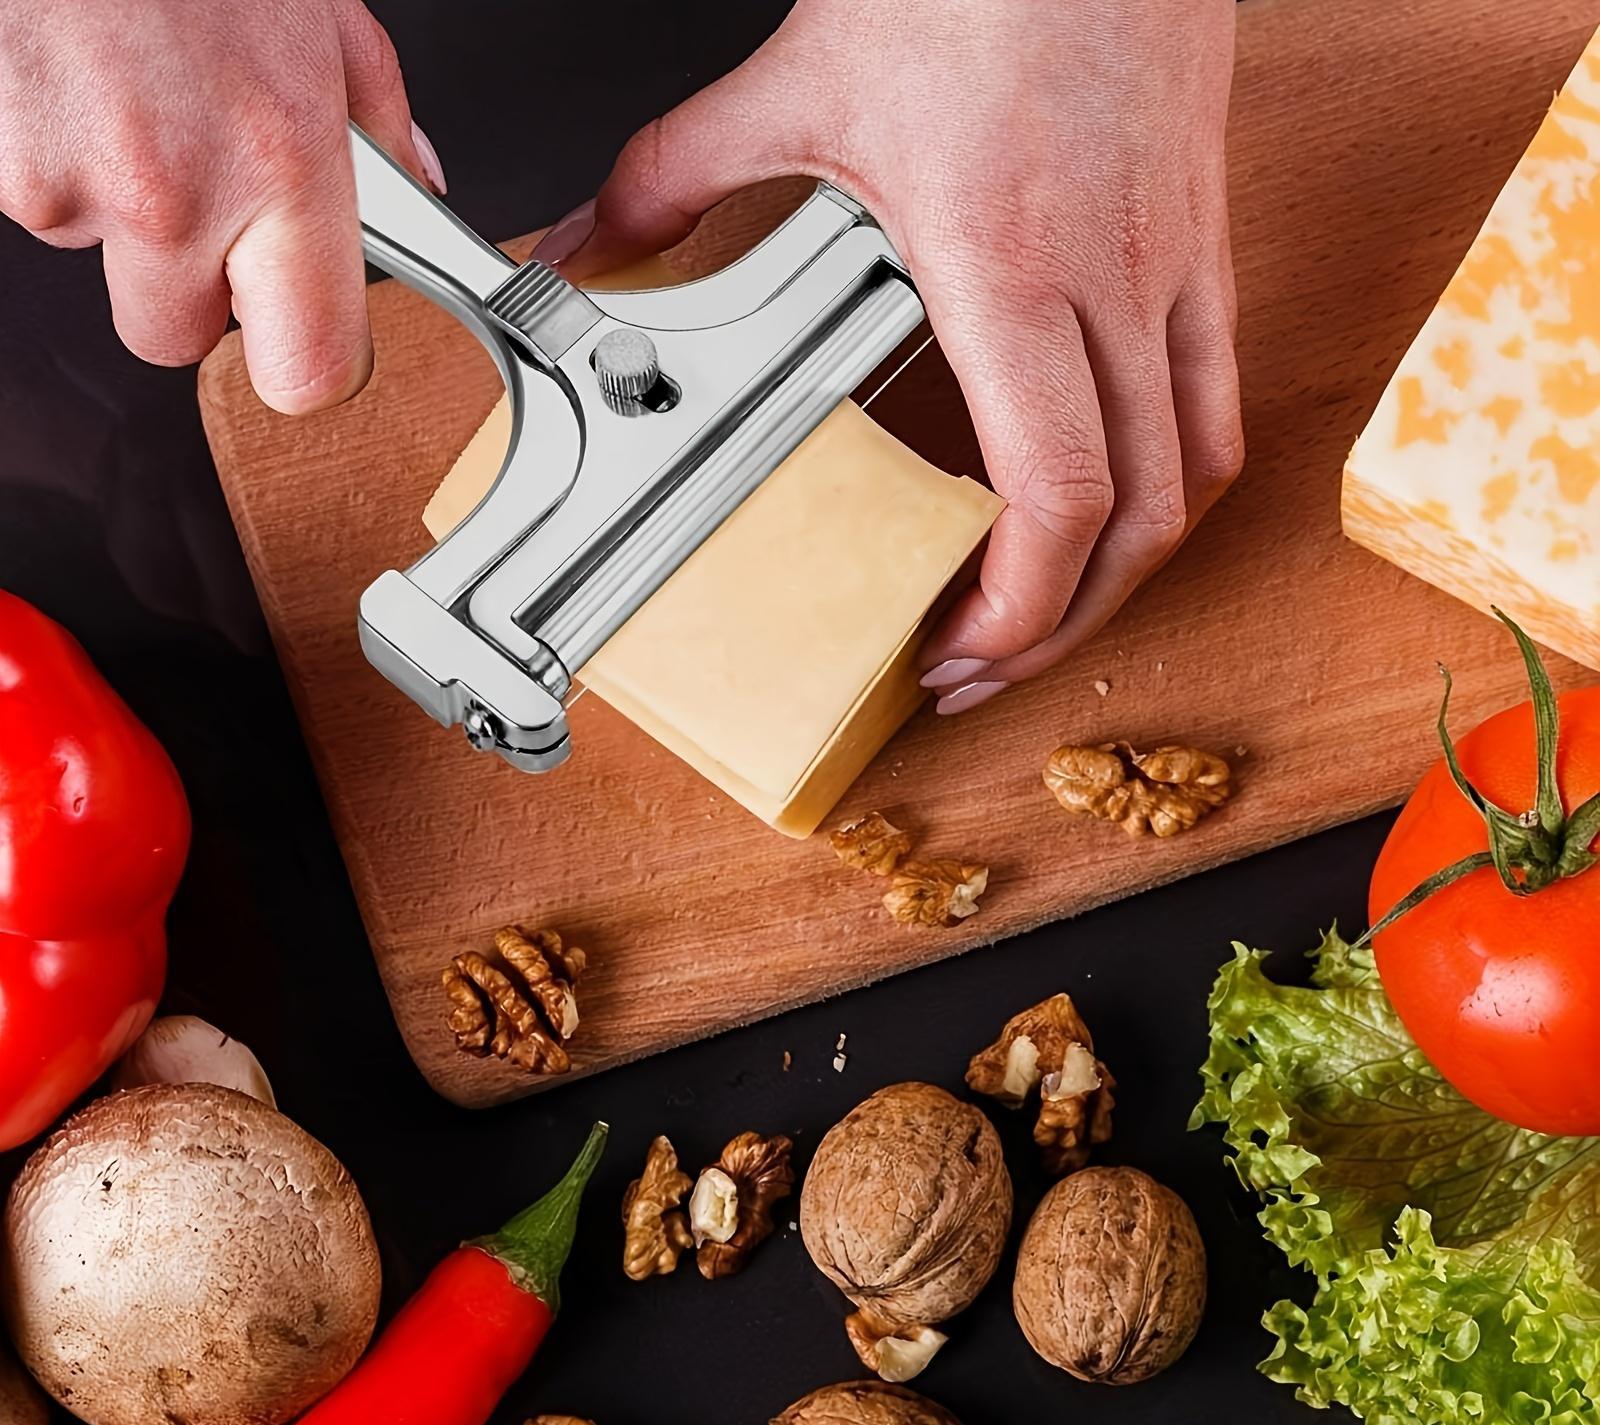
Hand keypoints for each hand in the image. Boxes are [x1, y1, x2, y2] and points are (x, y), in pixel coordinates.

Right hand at [0, 0, 444, 414]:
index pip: (308, 369)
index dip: (305, 368)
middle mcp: (178, 191)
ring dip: (122, 214)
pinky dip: (61, 161)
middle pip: (179, 340)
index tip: (306, 342)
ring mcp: (79, 182)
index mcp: (283, 165)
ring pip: (105, 266)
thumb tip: (414, 187)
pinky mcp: (5, 167)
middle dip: (190, 293)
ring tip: (137, 105)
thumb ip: (376, 122)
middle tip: (202, 205)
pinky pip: (44, 208)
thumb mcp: (322, 19)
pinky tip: (85, 88)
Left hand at [560, 0, 1241, 709]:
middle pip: (1134, 521)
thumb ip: (678, 178)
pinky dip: (1172, 480)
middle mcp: (1109, 282)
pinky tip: (1119, 505)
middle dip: (1061, 626)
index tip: (959, 649)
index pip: (1057, 494)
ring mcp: (1172, 266)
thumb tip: (588, 245)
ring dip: (1126, 572)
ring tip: (1049, 612)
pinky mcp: (1204, 242)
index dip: (1021, 608)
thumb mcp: (801, 77)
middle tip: (984, 666)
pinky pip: (1217, 398)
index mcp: (1007, 265)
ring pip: (1190, 475)